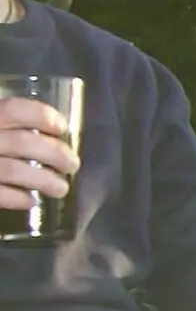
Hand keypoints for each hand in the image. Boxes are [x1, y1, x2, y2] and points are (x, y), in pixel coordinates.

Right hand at [0, 96, 77, 210]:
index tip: (62, 128)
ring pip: (14, 171)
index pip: (14, 109)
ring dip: (44, 181)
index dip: (43, 116)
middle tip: (73, 164)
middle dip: (55, 154)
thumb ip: (2, 121)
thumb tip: (43, 128)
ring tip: (61, 188)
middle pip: (23, 143)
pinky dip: (17, 198)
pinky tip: (30, 201)